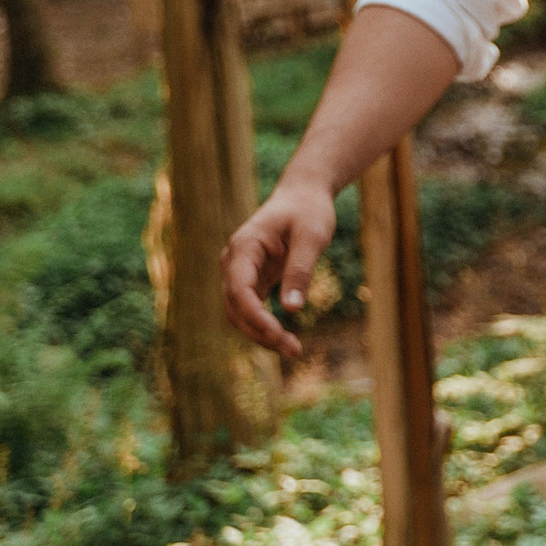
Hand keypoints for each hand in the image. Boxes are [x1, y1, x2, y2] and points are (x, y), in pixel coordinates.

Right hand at [221, 178, 337, 358]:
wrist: (303, 195)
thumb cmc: (309, 210)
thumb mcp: (312, 236)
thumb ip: (300, 270)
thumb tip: (292, 309)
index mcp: (244, 246)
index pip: (239, 289)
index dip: (254, 316)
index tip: (277, 333)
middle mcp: (234, 261)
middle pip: (236, 307)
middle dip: (260, 332)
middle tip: (294, 350)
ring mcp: (239, 272)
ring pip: (240, 313)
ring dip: (261, 334)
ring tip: (293, 349)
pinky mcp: (251, 280)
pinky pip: (251, 309)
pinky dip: (264, 325)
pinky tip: (284, 339)